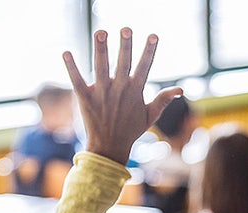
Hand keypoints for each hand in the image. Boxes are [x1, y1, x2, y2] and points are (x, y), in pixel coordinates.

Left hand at [63, 28, 181, 165]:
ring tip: (100, 32)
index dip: (149, 51)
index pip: (144, 67)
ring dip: (100, 49)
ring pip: (100, 67)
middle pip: (122, 63)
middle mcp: (118, 90)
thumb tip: (181, 89)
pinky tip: (66, 52)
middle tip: (126, 29)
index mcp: (135, 91)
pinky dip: (71, 67)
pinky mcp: (85, 98)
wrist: (108, 148)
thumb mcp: (150, 116)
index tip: (153, 36)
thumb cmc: (130, 130)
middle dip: (124, 46)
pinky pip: (76, 80)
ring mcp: (101, 93)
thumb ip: (163, 100)